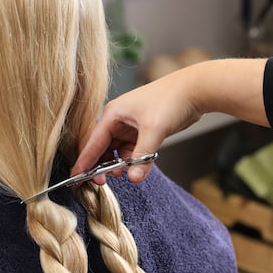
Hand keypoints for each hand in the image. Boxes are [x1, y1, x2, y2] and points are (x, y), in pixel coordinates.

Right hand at [72, 68, 202, 183]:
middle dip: (101, 165)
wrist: (195, 90)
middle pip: (102, 147)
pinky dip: (132, 160)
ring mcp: (130, 125)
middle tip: (102, 182)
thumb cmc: (171, 101)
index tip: (76, 177)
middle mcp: (118, 119)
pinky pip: (131, 150)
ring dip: (118, 163)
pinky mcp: (142, 131)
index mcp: (113, 113)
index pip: (93, 141)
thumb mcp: (154, 130)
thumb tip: (134, 179)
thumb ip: (142, 157)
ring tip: (123, 174)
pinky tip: (138, 167)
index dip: (85, 160)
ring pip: (117, 150)